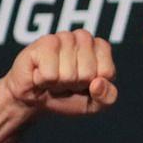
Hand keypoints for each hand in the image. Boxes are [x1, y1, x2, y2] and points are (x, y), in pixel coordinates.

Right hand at [3, 30, 117, 115]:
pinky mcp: (42, 42)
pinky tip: (40, 74)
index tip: (85, 85)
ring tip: (53, 78)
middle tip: (66, 82)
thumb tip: (98, 83)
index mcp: (101, 48)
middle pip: (88, 73)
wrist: (35, 100)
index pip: (107, 72)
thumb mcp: (94, 104)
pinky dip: (44, 82)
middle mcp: (83, 37)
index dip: (95, 86)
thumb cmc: (67, 97)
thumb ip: (107, 98)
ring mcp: (63, 37)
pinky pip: (50, 74)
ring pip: (69, 74)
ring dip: (59, 84)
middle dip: (76, 86)